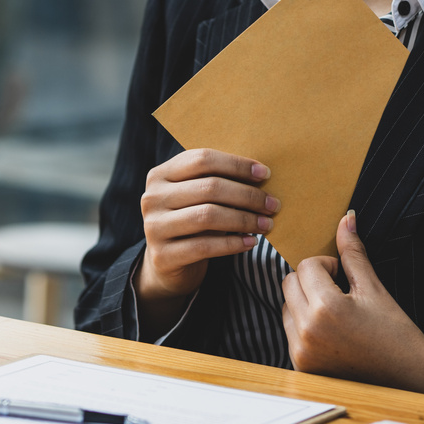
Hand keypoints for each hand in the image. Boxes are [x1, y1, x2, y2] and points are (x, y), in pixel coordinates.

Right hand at [135, 149, 277, 334]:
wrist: (167, 264)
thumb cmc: (192, 223)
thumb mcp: (198, 197)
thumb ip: (218, 182)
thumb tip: (262, 174)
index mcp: (160, 175)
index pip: (202, 160)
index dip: (236, 165)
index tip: (265, 174)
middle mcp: (152, 198)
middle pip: (208, 188)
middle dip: (247, 195)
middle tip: (272, 204)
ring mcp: (154, 227)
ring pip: (207, 216)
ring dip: (244, 219)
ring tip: (266, 224)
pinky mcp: (162, 255)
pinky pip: (205, 246)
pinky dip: (233, 244)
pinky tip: (250, 242)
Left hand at [281, 210, 423, 393]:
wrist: (408, 378)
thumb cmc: (396, 333)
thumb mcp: (374, 289)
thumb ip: (354, 254)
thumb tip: (346, 218)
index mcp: (326, 308)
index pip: (306, 266)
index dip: (326, 265)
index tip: (345, 276)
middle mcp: (307, 330)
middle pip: (289, 283)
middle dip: (311, 280)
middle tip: (339, 290)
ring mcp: (301, 350)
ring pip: (285, 306)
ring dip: (304, 302)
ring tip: (337, 313)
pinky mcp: (299, 364)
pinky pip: (289, 330)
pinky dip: (303, 324)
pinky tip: (332, 331)